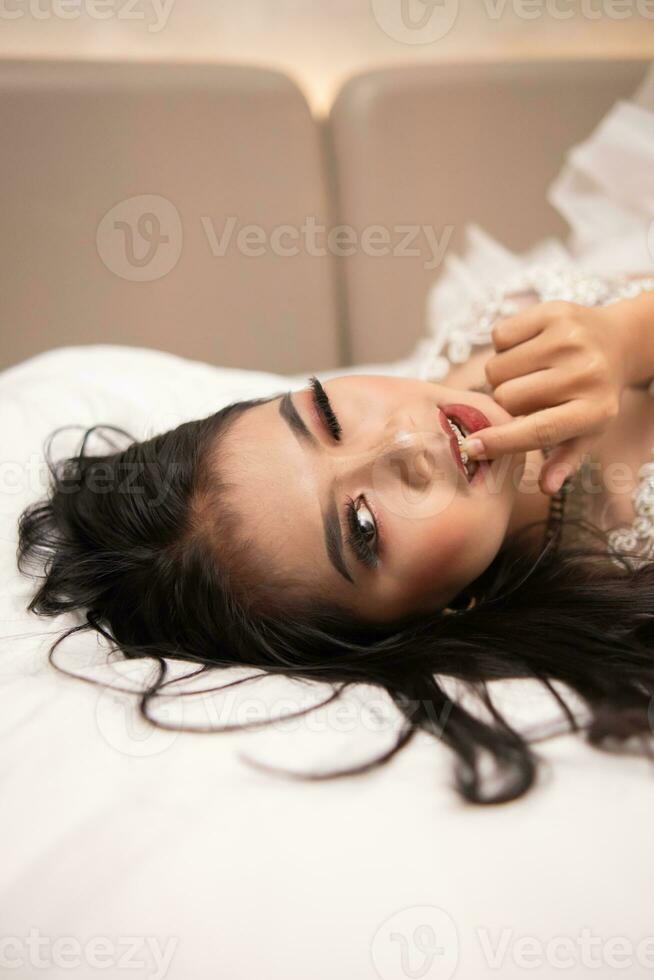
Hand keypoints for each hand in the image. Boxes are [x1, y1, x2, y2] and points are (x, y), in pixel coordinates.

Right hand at [460, 300, 629, 494]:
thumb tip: (546, 488)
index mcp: (594, 410)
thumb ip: (565, 459)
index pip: (538, 431)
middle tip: (521, 398)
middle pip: (507, 397)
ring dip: (502, 374)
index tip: (471, 448)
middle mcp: (585, 373)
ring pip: (497, 367)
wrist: (618, 341)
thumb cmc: (594, 395)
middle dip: (503, 401)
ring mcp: (569, 339)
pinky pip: (499, 336)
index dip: (501, 441)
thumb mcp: (588, 431)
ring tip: (526, 373)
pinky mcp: (554, 312)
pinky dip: (504, 346)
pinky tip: (526, 349)